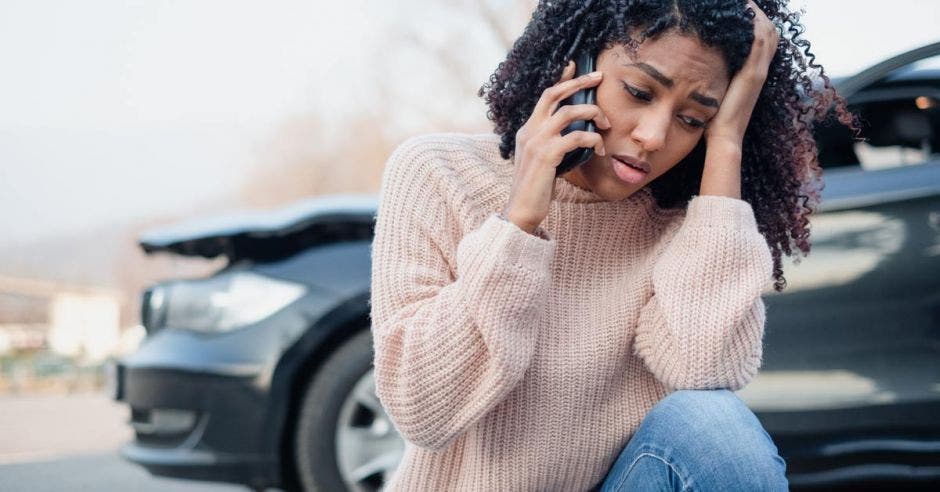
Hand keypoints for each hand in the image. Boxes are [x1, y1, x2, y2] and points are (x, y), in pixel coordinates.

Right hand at [503, 60, 610, 233]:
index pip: (545, 97)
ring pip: (569, 112)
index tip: (574, 66)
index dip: (560, 79)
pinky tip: (600, 149)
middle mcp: (529, 131)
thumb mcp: (543, 161)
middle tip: (599, 77)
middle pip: (554, 94)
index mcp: (527, 130)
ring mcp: (536, 141)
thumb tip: (578, 135)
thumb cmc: (536, 189)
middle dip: (578, 82)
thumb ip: (554, 144)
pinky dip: (593, 139)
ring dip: (592, 114)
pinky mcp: (546, 155)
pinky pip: (577, 137)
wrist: (522, 211)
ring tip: (605, 124)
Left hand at [703, 0, 778, 148]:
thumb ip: (721, 75)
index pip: (765, 39)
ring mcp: (758, 71)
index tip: (743, 10)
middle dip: (758, 14)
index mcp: (755, 72)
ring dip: (756, 14)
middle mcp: (760, 69)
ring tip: (743, 3)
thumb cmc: (718, 119)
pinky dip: (753, 24)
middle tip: (743, 3)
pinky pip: (758, 42)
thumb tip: (707, 61)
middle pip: (770, 31)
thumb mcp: (721, 90)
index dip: (758, 22)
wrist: (725, 137)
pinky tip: (744, 13)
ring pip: (767, 32)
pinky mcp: (753, 74)